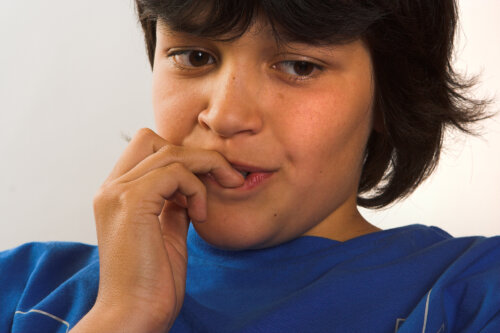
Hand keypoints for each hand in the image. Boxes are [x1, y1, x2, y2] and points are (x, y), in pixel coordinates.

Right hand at [71, 128, 242, 331]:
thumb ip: (174, 206)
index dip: (181, 159)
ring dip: (204, 169)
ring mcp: (118, 193)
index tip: (207, 185)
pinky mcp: (131, 202)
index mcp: (116, 194)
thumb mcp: (168, 234)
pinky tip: (200, 216)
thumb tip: (193, 188)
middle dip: (195, 154)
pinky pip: (175, 172)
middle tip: (225, 179)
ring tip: (216, 199)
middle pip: (154, 139)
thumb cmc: (151, 282)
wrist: (134, 315)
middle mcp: (111, 188)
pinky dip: (196, 189)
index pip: (146, 149)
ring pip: (170, 152)